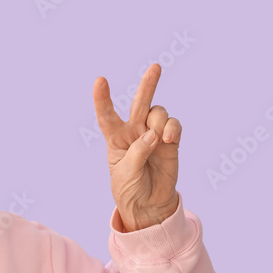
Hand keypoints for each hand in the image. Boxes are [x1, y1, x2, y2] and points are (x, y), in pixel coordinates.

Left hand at [93, 63, 180, 231]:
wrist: (149, 205)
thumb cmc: (130, 189)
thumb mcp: (125, 174)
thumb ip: (137, 152)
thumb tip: (153, 134)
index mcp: (115, 139)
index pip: (107, 116)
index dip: (102, 99)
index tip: (99, 80)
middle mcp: (134, 132)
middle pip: (139, 103)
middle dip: (148, 84)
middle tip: (156, 67)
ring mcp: (153, 135)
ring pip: (158, 113)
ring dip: (159, 122)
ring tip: (159, 140)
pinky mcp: (170, 141)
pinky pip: (173, 125)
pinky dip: (172, 129)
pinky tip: (168, 140)